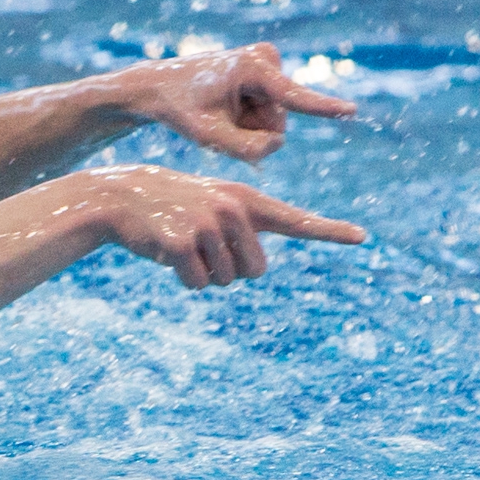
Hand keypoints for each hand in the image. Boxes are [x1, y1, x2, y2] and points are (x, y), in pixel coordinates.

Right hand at [80, 165, 365, 287]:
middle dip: (230, 269)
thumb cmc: (168, 208)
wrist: (117, 197)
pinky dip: (184, 278)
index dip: (328, 231)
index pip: (295, 219)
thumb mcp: (208, 207)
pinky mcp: (182, 243)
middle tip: (201, 244)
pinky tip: (165, 252)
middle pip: (255, 270)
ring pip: (226, 280)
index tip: (361, 237)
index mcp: (244, 198)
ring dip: (204, 273)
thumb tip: (255, 270)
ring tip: (180, 241)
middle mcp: (232, 209)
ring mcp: (207, 225)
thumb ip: (240, 231)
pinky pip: (198, 283)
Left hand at [114, 43, 353, 162]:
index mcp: (251, 68)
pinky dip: (247, 123)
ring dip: (246, 129)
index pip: (292, 96)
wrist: (160, 86)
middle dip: (249, 132)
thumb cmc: (180, 108)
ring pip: (274, 121)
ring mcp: (268, 63)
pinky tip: (224, 113)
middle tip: (215, 122)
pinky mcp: (268, 72)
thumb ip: (244, 148)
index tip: (352, 111)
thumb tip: (278, 144)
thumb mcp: (206, 135)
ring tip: (218, 115)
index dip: (322, 108)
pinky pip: (269, 114)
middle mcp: (265, 59)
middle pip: (277, 121)